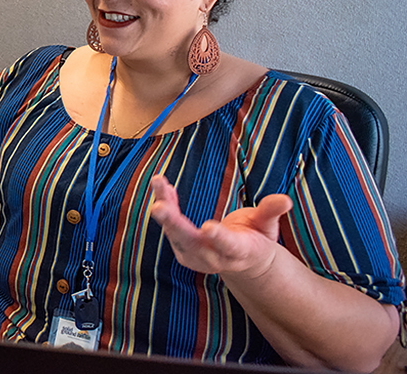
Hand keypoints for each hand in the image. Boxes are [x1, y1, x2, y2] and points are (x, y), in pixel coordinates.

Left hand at [149, 174, 292, 278]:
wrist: (240, 261)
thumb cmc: (256, 239)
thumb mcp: (267, 227)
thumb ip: (270, 212)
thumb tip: (285, 200)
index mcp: (237, 251)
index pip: (228, 246)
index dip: (219, 238)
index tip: (208, 228)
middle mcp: (212, 256)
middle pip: (190, 241)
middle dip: (174, 224)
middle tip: (158, 208)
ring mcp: (194, 254)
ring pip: (175, 232)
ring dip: (165, 207)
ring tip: (158, 183)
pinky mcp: (181, 247)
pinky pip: (170, 225)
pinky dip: (166, 203)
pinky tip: (162, 186)